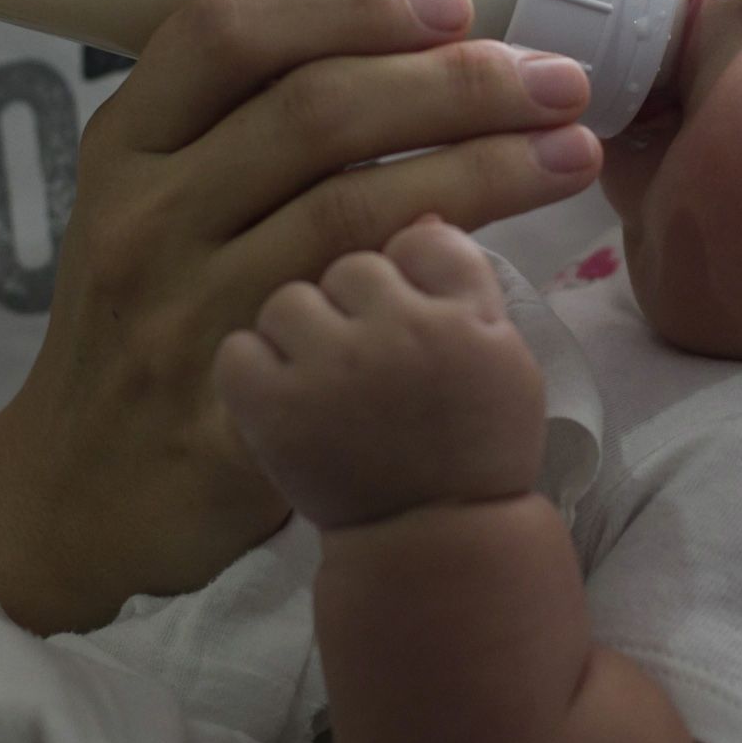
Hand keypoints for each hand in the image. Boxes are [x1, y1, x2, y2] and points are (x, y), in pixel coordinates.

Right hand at [0, 0, 598, 601]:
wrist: (77, 492)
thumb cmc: (142, 323)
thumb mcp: (149, 204)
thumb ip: (238, 128)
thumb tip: (401, 39)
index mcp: (126, 147)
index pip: (225, 30)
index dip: (345, 1)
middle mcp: (146, 219)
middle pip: (315, 113)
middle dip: (454, 82)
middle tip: (555, 78)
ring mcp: (183, 318)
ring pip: (353, 213)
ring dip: (483, 168)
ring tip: (572, 146)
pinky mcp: (232, 409)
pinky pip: (358, 330)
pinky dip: (440, 282)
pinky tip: (507, 263)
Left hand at [213, 217, 551, 529]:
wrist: (429, 540)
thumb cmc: (472, 441)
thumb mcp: (500, 350)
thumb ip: (460, 271)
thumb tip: (416, 202)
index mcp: (463, 315)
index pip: (418, 234)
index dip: (408, 270)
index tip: (411, 311)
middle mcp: (397, 332)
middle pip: (350, 259)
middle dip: (356, 298)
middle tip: (368, 356)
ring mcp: (329, 368)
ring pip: (291, 299)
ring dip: (302, 330)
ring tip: (325, 380)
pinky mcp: (272, 408)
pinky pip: (241, 348)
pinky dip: (255, 372)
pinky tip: (283, 400)